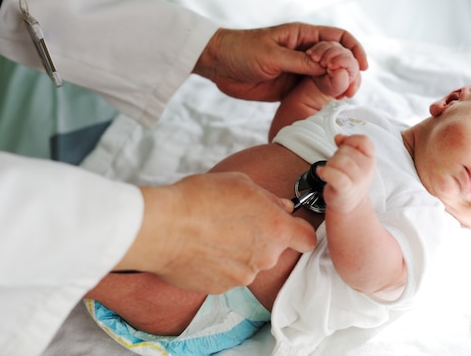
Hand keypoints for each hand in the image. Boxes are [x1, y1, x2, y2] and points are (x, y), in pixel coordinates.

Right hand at [114, 172, 316, 293]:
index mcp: (276, 230)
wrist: (162, 228)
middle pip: (273, 249)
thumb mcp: (241, 183)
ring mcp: (242, 276)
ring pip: (249, 263)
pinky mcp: (220, 288)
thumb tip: (282, 207)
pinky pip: (227, 274)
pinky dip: (218, 264)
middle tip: (234, 220)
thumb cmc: (200, 199)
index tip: (287, 225)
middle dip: (260, 237)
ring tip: (212, 233)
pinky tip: (201, 248)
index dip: (298, 231)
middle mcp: (265, 258)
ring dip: (237, 251)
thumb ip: (269, 199)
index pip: (307, 239)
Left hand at [194, 22, 366, 101]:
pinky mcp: (291, 87)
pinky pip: (314, 91)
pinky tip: (330, 106)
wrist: (218, 65)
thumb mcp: (272, 55)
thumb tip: (330, 67)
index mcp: (303, 36)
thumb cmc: (242, 51)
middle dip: (349, 72)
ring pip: (329, 77)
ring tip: (343, 98)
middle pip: (339, 60)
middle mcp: (306, 51)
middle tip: (349, 90)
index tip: (361, 67)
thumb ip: (300, 62)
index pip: (338, 38)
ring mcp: (299, 70)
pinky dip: (325, 98)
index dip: (354, 50)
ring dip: (339, 86)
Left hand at [318, 134, 374, 213]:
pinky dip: (326, 172)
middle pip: (346, 150)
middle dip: (336, 154)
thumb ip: (347, 145)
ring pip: (339, 161)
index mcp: (369, 159)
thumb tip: (339, 137)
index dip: (350, 140)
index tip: (343, 146)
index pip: (364, 141)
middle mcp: (366, 169)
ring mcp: (357, 180)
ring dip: (330, 164)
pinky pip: (336, 176)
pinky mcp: (345, 189)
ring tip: (330, 171)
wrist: (350, 204)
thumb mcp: (354, 160)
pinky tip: (322, 172)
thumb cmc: (350, 180)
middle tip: (336, 165)